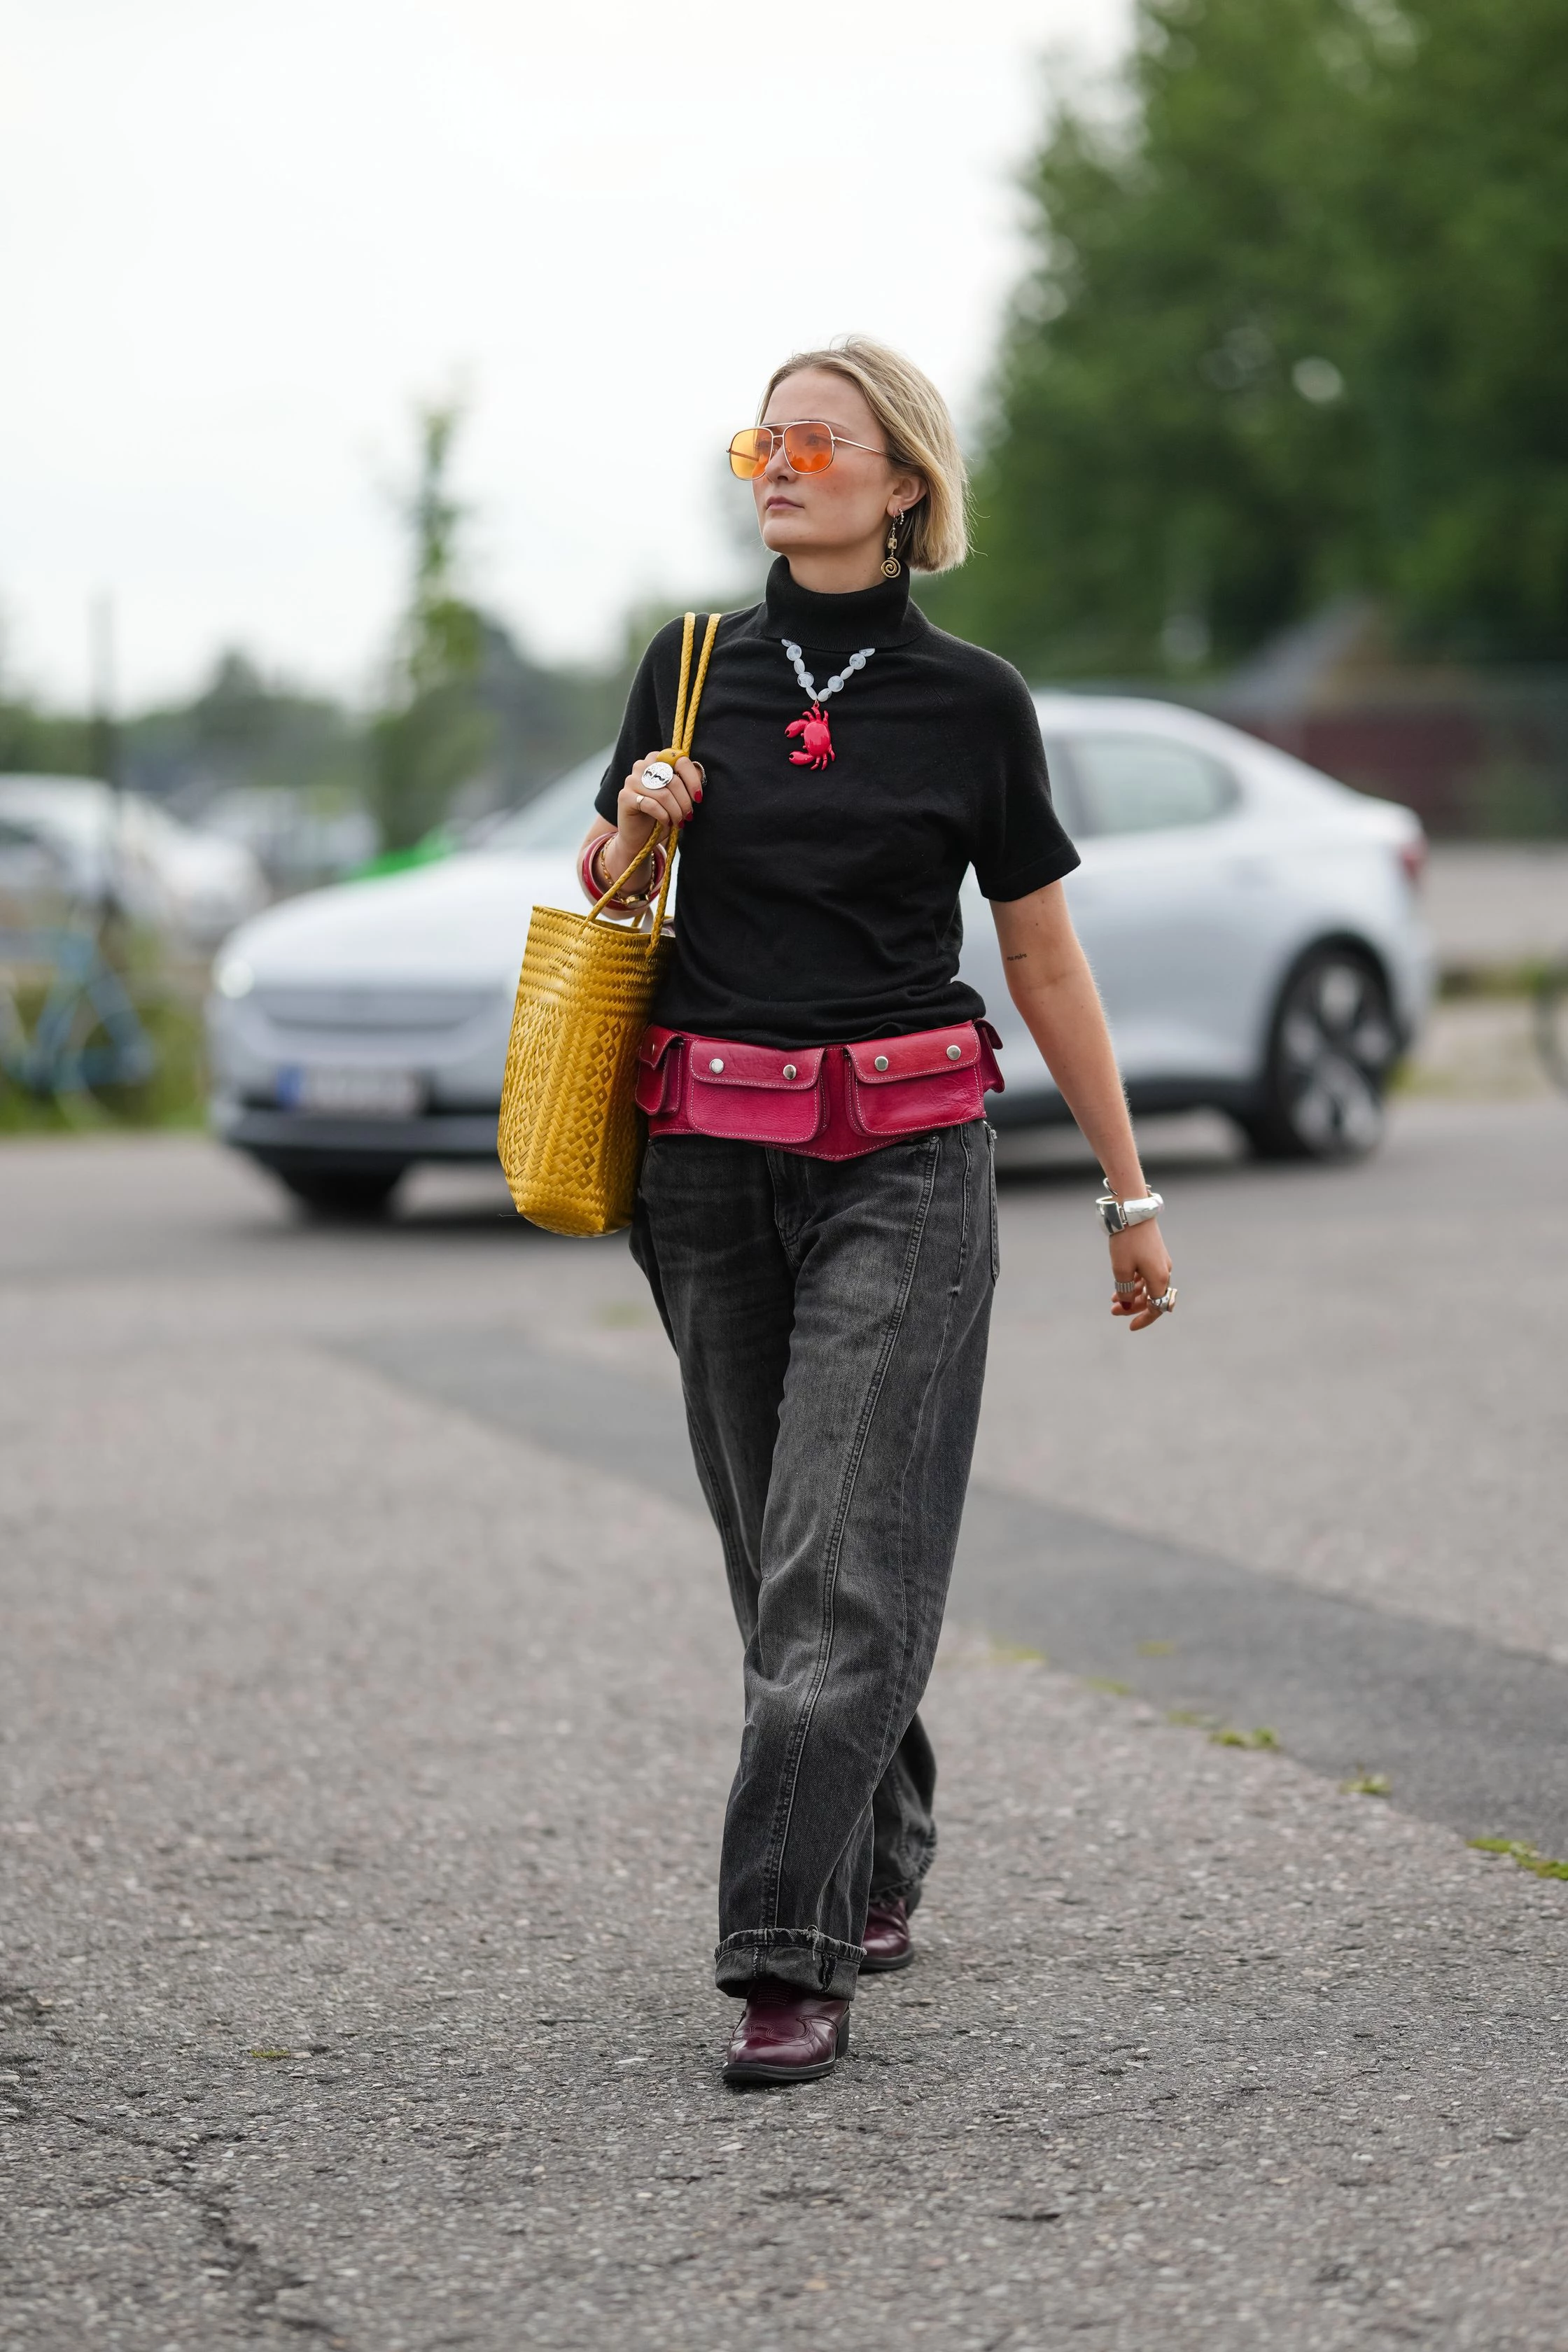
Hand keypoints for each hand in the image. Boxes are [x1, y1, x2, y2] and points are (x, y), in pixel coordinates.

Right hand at [612, 753, 703, 873]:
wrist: (639, 838)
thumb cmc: (661, 814)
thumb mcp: (677, 796)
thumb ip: (686, 781)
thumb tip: (699, 774)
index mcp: (656, 759)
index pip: (680, 760)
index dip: (693, 780)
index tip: (698, 798)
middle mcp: (642, 765)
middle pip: (673, 780)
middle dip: (685, 801)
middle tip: (688, 816)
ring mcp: (631, 780)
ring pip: (663, 794)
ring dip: (676, 811)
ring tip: (679, 822)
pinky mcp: (625, 796)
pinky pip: (651, 805)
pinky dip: (663, 816)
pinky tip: (666, 822)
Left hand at [1108, 1221, 1173, 1331]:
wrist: (1132, 1210)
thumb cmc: (1127, 1240)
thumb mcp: (1120, 1269)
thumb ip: (1124, 1291)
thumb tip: (1126, 1305)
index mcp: (1159, 1278)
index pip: (1156, 1308)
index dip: (1144, 1319)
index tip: (1130, 1326)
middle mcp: (1164, 1271)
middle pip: (1152, 1298)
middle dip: (1133, 1307)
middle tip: (1113, 1310)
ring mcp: (1160, 1261)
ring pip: (1148, 1286)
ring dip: (1132, 1294)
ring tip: (1112, 1298)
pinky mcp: (1155, 1252)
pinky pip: (1147, 1274)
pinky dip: (1135, 1282)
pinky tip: (1120, 1283)